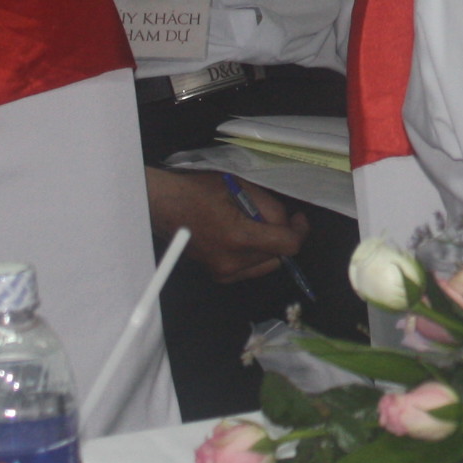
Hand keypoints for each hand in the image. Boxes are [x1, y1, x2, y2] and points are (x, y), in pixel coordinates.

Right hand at [146, 167, 307, 283]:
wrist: (163, 206)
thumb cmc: (198, 190)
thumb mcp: (240, 187)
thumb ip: (269, 206)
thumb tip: (286, 221)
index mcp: (238, 237)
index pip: (287, 245)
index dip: (299, 231)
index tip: (298, 219)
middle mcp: (232, 261)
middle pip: (278, 255)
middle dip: (281, 235)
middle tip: (269, 215)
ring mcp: (223, 272)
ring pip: (266, 264)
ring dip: (268, 246)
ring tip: (252, 224)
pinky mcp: (218, 275)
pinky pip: (250, 269)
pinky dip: (254, 254)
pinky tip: (241, 236)